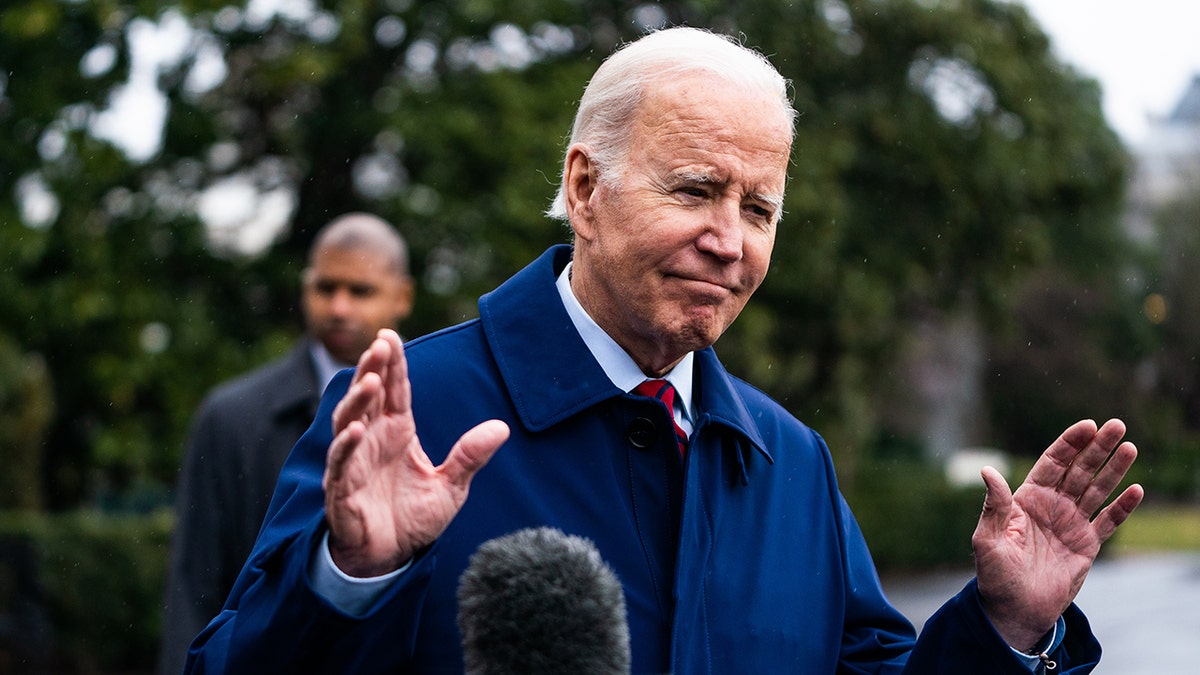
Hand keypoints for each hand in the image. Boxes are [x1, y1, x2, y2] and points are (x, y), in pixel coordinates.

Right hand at [322, 329, 509, 576]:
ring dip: (357, 400)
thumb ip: (470, 456)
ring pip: (347, 422)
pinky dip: (345, 447)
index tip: (390, 335)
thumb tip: (502, 428)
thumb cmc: (413, 517)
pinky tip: (355, 431)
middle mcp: (371, 440)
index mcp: (396, 431)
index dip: (391, 364)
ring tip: (370, 380)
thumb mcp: (451, 486)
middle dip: (372, 368)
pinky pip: (340, 463)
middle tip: (380, 343)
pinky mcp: (341, 490)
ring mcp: (353, 462)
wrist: (390, 558)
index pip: (393, 390)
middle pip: (367, 396)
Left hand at [972, 418, 1143, 650]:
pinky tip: (1136, 490)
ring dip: (1113, 470)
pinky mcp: (1086, 545)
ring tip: (1130, 448)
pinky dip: (1122, 507)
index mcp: (1026, 499)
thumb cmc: (995, 575)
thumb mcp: (988, 539)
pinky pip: (1108, 522)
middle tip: (1117, 425)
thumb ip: (994, 506)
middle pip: (1079, 470)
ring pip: (1096, 490)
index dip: (1069, 443)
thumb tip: (987, 470)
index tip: (1087, 426)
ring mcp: (1070, 524)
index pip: (1052, 463)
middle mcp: (1051, 506)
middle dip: (1097, 447)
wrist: (1014, 610)